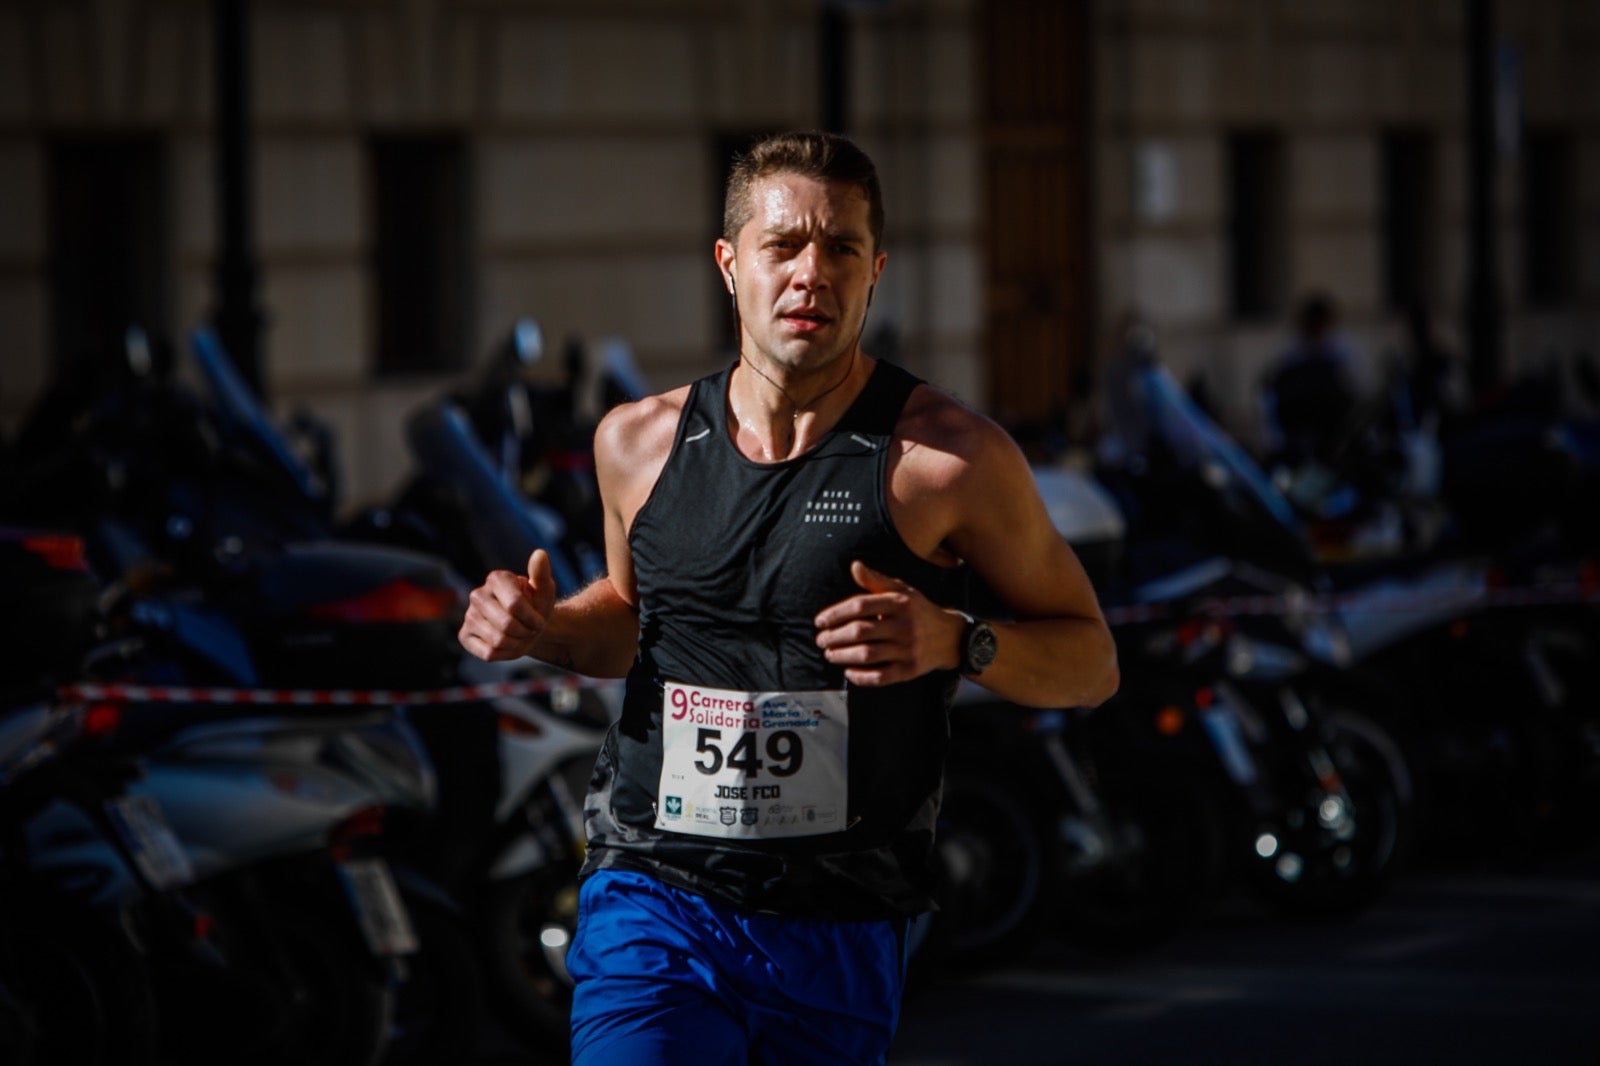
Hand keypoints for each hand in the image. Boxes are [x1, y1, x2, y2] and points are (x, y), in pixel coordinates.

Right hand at [459, 549, 558, 661]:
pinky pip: (488, 653)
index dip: (532, 619)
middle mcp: (478, 594)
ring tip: (519, 636)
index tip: (539, 621)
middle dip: (525, 632)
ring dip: (517, 644)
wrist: (528, 627)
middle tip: (529, 630)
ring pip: (498, 640)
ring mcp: (469, 615)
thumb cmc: (536, 607)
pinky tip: (507, 644)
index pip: (515, 604)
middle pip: (506, 624)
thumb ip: (542, 574)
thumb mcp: (544, 592)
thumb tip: (540, 553)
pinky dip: (504, 654)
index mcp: (496, 578)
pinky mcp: (464, 635)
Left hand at [813, 561, 963, 686]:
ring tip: (829, 654)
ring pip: (867, 655)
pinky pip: (880, 677)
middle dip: (835, 637)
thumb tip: (854, 566)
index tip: (820, 621)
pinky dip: (861, 677)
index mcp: (900, 603)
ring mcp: (908, 649)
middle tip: (821, 640)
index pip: (860, 605)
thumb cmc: (919, 611)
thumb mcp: (902, 591)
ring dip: (842, 656)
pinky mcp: (910, 670)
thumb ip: (876, 580)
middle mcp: (905, 625)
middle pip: (860, 632)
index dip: (836, 613)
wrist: (951, 637)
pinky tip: (848, 671)